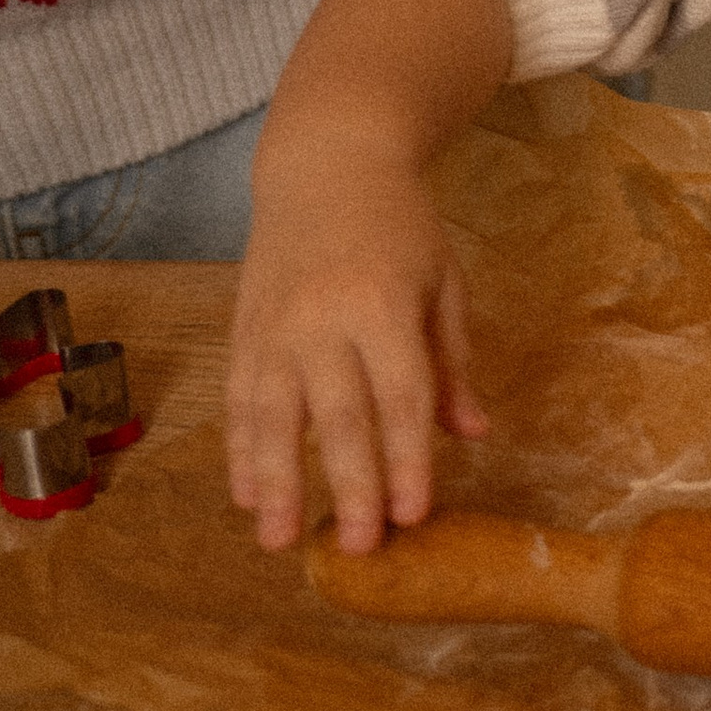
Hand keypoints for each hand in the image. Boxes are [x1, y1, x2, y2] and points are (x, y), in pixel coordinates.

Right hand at [226, 148, 487, 555]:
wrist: (326, 163)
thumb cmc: (398, 226)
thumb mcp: (442, 282)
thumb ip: (451, 362)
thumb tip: (472, 433)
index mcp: (382, 306)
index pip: (399, 397)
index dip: (408, 459)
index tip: (417, 514)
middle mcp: (322, 320)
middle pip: (337, 417)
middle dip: (350, 487)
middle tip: (360, 547)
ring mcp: (274, 327)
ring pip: (273, 417)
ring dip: (277, 484)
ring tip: (279, 542)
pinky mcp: (243, 330)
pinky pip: (239, 400)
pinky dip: (240, 450)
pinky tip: (245, 495)